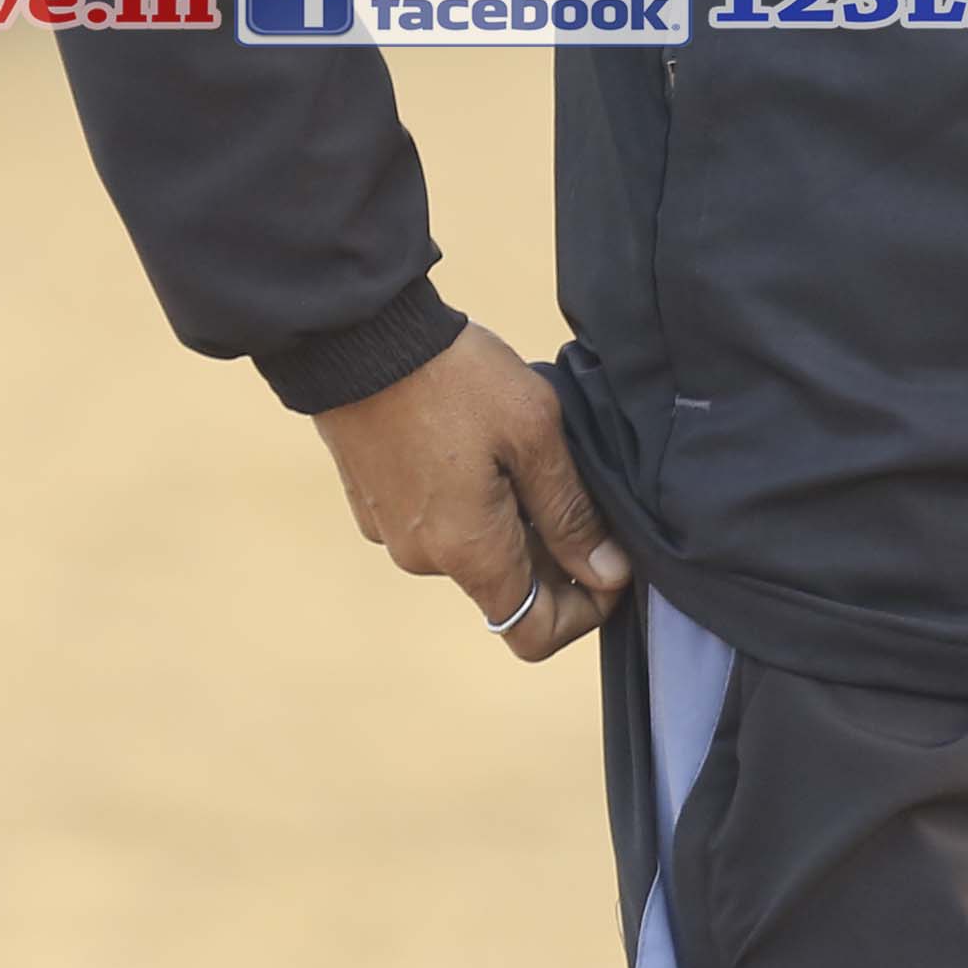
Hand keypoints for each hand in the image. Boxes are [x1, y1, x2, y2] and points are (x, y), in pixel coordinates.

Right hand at [308, 320, 630, 662]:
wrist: (357, 334)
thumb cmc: (455, 378)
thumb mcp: (534, 435)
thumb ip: (571, 513)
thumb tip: (607, 575)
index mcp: (469, 552)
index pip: (534, 634)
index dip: (584, 611)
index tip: (610, 562)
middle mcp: (425, 559)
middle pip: (507, 587)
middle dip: (553, 553)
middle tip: (578, 484)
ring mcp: (392, 532)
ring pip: (474, 549)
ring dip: (511, 521)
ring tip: (526, 451)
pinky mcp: (374, 502)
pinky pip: (439, 522)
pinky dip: (471, 501)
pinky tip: (481, 443)